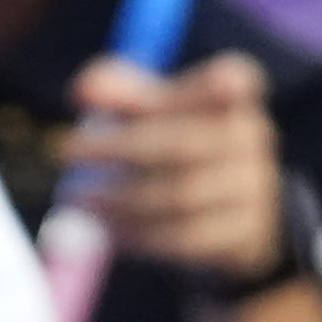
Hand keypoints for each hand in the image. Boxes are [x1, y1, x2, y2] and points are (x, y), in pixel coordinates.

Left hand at [70, 50, 288, 283]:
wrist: (232, 212)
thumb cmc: (179, 139)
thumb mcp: (153, 105)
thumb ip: (118, 90)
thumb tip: (82, 94)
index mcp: (236, 93)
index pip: (231, 81)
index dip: (212, 85)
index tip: (154, 90)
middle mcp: (254, 138)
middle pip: (182, 144)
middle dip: (116, 149)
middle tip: (65, 151)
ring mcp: (256, 191)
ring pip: (179, 198)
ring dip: (121, 200)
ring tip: (80, 198)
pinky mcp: (246, 238)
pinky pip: (186, 240)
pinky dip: (141, 235)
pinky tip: (111, 228)